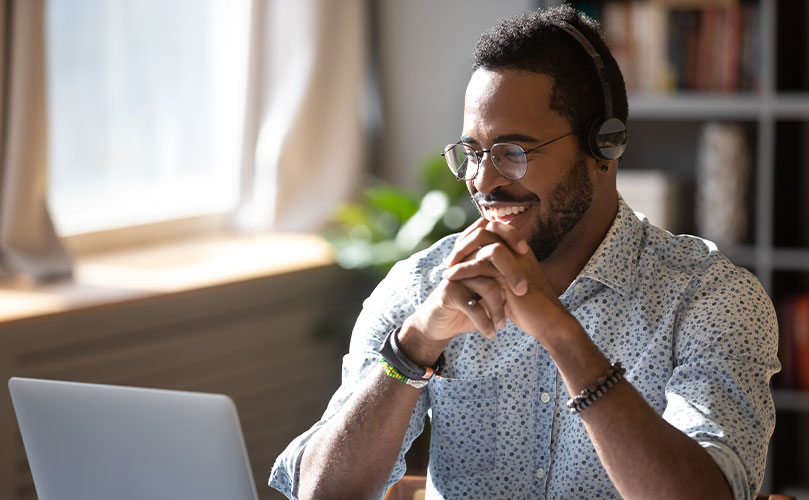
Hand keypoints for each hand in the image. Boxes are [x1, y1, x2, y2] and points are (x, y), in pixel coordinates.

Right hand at [397, 219, 530, 363]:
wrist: (440, 325)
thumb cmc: (470, 306)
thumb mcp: (489, 292)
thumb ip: (504, 278)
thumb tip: (534, 271)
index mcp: (475, 255)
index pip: (494, 232)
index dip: (511, 235)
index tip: (526, 251)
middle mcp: (465, 261)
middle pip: (493, 254)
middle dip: (513, 274)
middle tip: (522, 293)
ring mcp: (456, 276)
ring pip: (487, 285)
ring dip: (498, 308)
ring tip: (503, 325)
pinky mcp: (448, 293)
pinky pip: (473, 305)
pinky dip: (485, 322)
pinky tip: (491, 333)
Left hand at [441, 218, 571, 340]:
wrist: (547, 323)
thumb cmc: (528, 307)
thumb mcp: (508, 285)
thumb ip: (495, 272)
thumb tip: (474, 266)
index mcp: (518, 249)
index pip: (492, 227)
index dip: (472, 236)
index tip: (458, 253)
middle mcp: (518, 249)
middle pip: (486, 228)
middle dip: (464, 241)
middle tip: (450, 260)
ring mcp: (515, 259)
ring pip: (483, 241)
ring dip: (461, 252)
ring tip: (447, 269)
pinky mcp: (511, 274)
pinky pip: (481, 263)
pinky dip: (462, 269)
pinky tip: (450, 278)